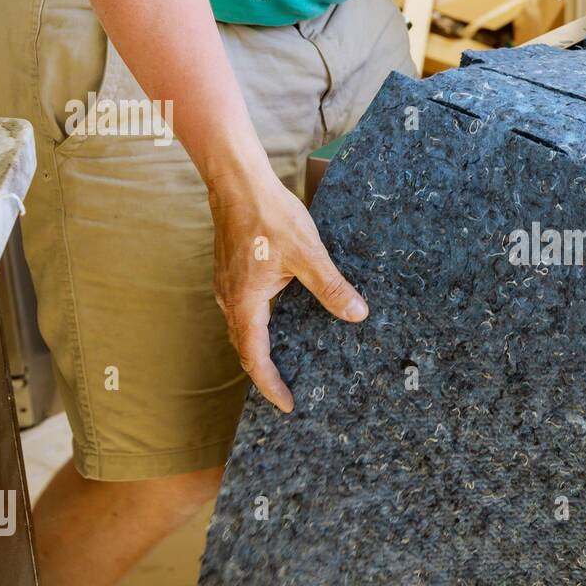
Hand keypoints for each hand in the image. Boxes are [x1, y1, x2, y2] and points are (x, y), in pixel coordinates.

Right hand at [208, 166, 367, 412]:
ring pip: (244, 329)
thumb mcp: (308, 254)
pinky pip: (246, 310)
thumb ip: (331, 287)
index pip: (255, 358)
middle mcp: (231, 299)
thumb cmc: (269, 215)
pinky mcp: (233, 273)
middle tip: (291, 391)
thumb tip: (357, 314)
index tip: (288, 404)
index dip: (271, 385)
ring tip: (288, 363)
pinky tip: (284, 320)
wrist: (238, 182)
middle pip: (246, 348)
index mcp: (245, 302)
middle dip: (267, 373)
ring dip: (263, 349)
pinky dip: (261, 326)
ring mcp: (229, 286)